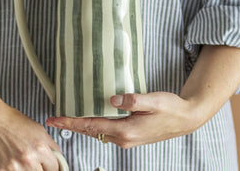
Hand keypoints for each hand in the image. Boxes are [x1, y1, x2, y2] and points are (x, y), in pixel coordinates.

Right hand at [0, 103, 60, 170]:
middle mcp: (28, 159)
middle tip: (35, 163)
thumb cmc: (11, 121)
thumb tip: (57, 157)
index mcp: (40, 147)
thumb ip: (49, 145)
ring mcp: (13, 168)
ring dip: (27, 170)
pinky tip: (12, 164)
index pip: (55, 167)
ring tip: (21, 161)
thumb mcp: (38, 129)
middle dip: (40, 169)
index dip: (52, 166)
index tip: (49, 166)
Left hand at [46, 92, 200, 148]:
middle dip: (71, 125)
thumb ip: (132, 100)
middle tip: (54, 119)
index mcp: (126, 131)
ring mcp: (126, 139)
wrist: (185, 119)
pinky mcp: (130, 135)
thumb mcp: (153, 101)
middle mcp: (123, 138)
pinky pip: (105, 131)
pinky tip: (91, 118)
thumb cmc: (170, 109)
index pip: (91, 126)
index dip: (71, 122)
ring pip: (97, 132)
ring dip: (81, 126)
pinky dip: (93, 125)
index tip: (55, 120)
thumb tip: (111, 99)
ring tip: (68, 118)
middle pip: (90, 131)